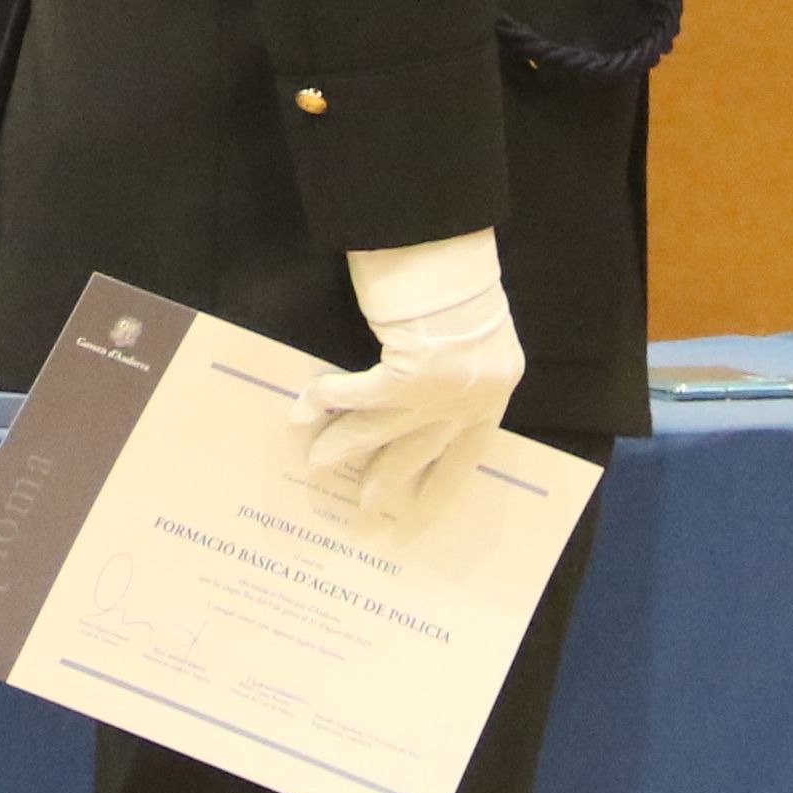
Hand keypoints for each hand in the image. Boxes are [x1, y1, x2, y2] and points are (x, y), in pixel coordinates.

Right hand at [300, 230, 523, 524]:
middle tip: (364, 510)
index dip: (438, 489)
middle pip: (415, 454)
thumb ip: (467, 371)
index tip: (418, 516)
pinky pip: (354, 395)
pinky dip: (327, 398)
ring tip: (316, 461)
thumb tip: (434, 385)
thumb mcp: (488, 346)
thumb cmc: (475, 299)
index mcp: (489, 401)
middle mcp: (462, 406)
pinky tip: (303, 408)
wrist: (467, 276)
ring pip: (376, 431)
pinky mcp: (401, 378)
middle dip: (385, 481)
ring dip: (342, 446)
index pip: (463, 458)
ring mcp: (431, 396)